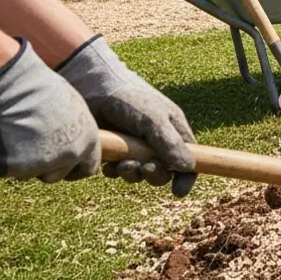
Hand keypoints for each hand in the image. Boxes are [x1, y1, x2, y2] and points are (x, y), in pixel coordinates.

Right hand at [0, 42, 99, 182]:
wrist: (16, 88)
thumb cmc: (43, 90)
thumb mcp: (72, 111)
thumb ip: (74, 133)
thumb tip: (71, 142)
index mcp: (87, 142)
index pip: (88, 168)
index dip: (74, 168)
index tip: (64, 166)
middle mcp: (69, 157)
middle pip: (56, 176)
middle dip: (44, 167)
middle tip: (30, 147)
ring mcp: (42, 165)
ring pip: (29, 173)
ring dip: (22, 162)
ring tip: (17, 134)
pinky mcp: (15, 168)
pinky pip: (5, 169)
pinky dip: (0, 157)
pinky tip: (2, 135)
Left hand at [58, 36, 196, 196]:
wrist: (91, 88)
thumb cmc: (129, 98)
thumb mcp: (154, 119)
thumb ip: (170, 143)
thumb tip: (187, 167)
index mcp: (173, 131)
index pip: (189, 159)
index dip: (187, 176)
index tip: (178, 191)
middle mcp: (156, 141)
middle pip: (163, 171)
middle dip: (153, 174)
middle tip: (142, 167)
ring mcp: (134, 148)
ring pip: (139, 174)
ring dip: (131, 173)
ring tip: (121, 164)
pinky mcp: (113, 152)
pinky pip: (116, 172)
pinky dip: (112, 170)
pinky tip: (107, 160)